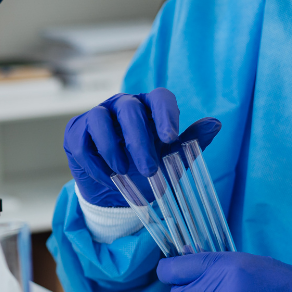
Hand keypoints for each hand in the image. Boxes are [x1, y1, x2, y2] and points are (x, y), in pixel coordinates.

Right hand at [64, 89, 220, 206]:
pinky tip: (106, 177)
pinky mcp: (76, 134)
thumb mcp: (171, 160)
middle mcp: (122, 105)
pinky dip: (95, 162)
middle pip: (129, 108)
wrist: (115, 194)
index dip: (166, 114)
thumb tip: (215, 123)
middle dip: (139, 141)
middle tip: (148, 169)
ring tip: (123, 171)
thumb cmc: (145, 172)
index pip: (159, 97)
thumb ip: (190, 142)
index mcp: (148, 107)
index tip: (170, 137)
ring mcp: (96, 116)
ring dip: (113, 148)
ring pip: (100, 118)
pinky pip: (82, 142)